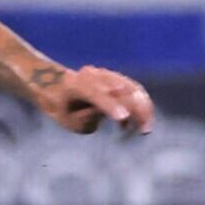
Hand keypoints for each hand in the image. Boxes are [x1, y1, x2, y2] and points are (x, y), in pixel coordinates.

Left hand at [38, 64, 153, 134]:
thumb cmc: (64, 111)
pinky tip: (138, 122)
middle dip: (136, 109)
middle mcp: (92, 75)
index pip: (96, 94)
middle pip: (119, 89)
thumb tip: (115, 114)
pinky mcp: (116, 77)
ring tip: (145, 128)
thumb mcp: (71, 121)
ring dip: (144, 107)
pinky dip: (141, 104)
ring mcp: (105, 74)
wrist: (58, 90)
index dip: (111, 106)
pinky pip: (134, 88)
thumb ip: (90, 117)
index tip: (124, 119)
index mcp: (75, 85)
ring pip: (132, 87)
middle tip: (144, 130)